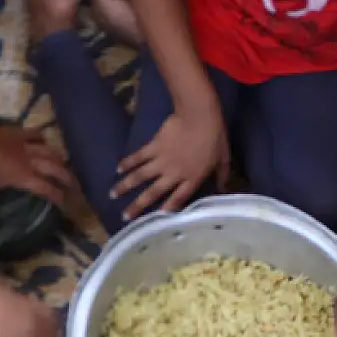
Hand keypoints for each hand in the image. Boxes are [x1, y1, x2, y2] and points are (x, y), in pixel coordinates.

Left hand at [0, 119, 72, 235]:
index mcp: (25, 176)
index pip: (48, 188)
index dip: (59, 196)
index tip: (67, 203)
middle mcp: (31, 161)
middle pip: (56, 169)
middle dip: (68, 178)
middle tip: (77, 185)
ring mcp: (26, 145)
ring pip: (50, 151)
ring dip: (60, 158)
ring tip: (66, 164)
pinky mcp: (18, 133)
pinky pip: (36, 135)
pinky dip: (42, 139)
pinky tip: (43, 141)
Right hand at [113, 110, 229, 220]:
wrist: (199, 116)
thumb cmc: (215, 137)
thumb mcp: (223, 158)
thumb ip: (222, 174)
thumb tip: (224, 188)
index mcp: (192, 178)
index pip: (178, 198)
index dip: (167, 209)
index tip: (156, 220)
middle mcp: (174, 173)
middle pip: (153, 193)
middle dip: (138, 205)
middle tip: (124, 216)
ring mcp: (161, 160)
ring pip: (140, 176)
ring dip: (125, 186)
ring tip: (112, 194)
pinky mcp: (153, 146)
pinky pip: (138, 157)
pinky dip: (127, 163)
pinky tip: (118, 169)